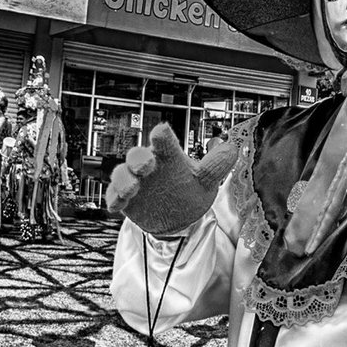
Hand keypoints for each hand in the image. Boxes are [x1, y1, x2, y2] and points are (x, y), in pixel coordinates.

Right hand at [106, 122, 237, 234]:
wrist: (177, 216)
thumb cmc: (189, 189)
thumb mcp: (206, 179)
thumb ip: (216, 165)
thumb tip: (232, 148)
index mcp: (168, 157)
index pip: (165, 143)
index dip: (162, 136)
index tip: (161, 131)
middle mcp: (149, 166)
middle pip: (138, 156)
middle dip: (138, 158)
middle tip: (147, 164)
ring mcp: (135, 182)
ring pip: (122, 175)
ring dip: (125, 179)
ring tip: (133, 188)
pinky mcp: (126, 199)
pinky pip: (114, 196)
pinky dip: (114, 199)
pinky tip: (117, 204)